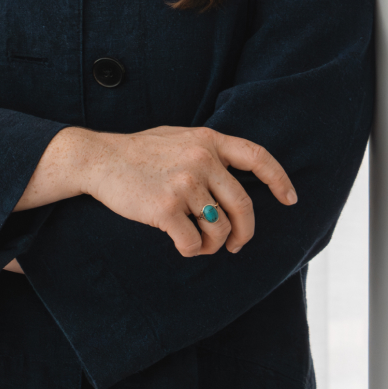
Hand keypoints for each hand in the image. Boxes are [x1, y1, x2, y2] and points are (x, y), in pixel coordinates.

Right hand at [18, 125, 296, 258]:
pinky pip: (193, 243)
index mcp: (208, 140)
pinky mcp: (166, 208)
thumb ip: (207, 150)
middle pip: (243, 206)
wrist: (97, 159)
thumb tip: (238, 172)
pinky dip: (191, 250)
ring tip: (198, 242)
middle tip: (236, 245)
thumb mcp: (178, 137)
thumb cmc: (137, 152)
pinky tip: (180, 244)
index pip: (257, 157)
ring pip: (220, 229)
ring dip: (213, 244)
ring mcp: (184, 183)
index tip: (290, 200)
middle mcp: (202, 159)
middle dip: (244, 233)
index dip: (279, 179)